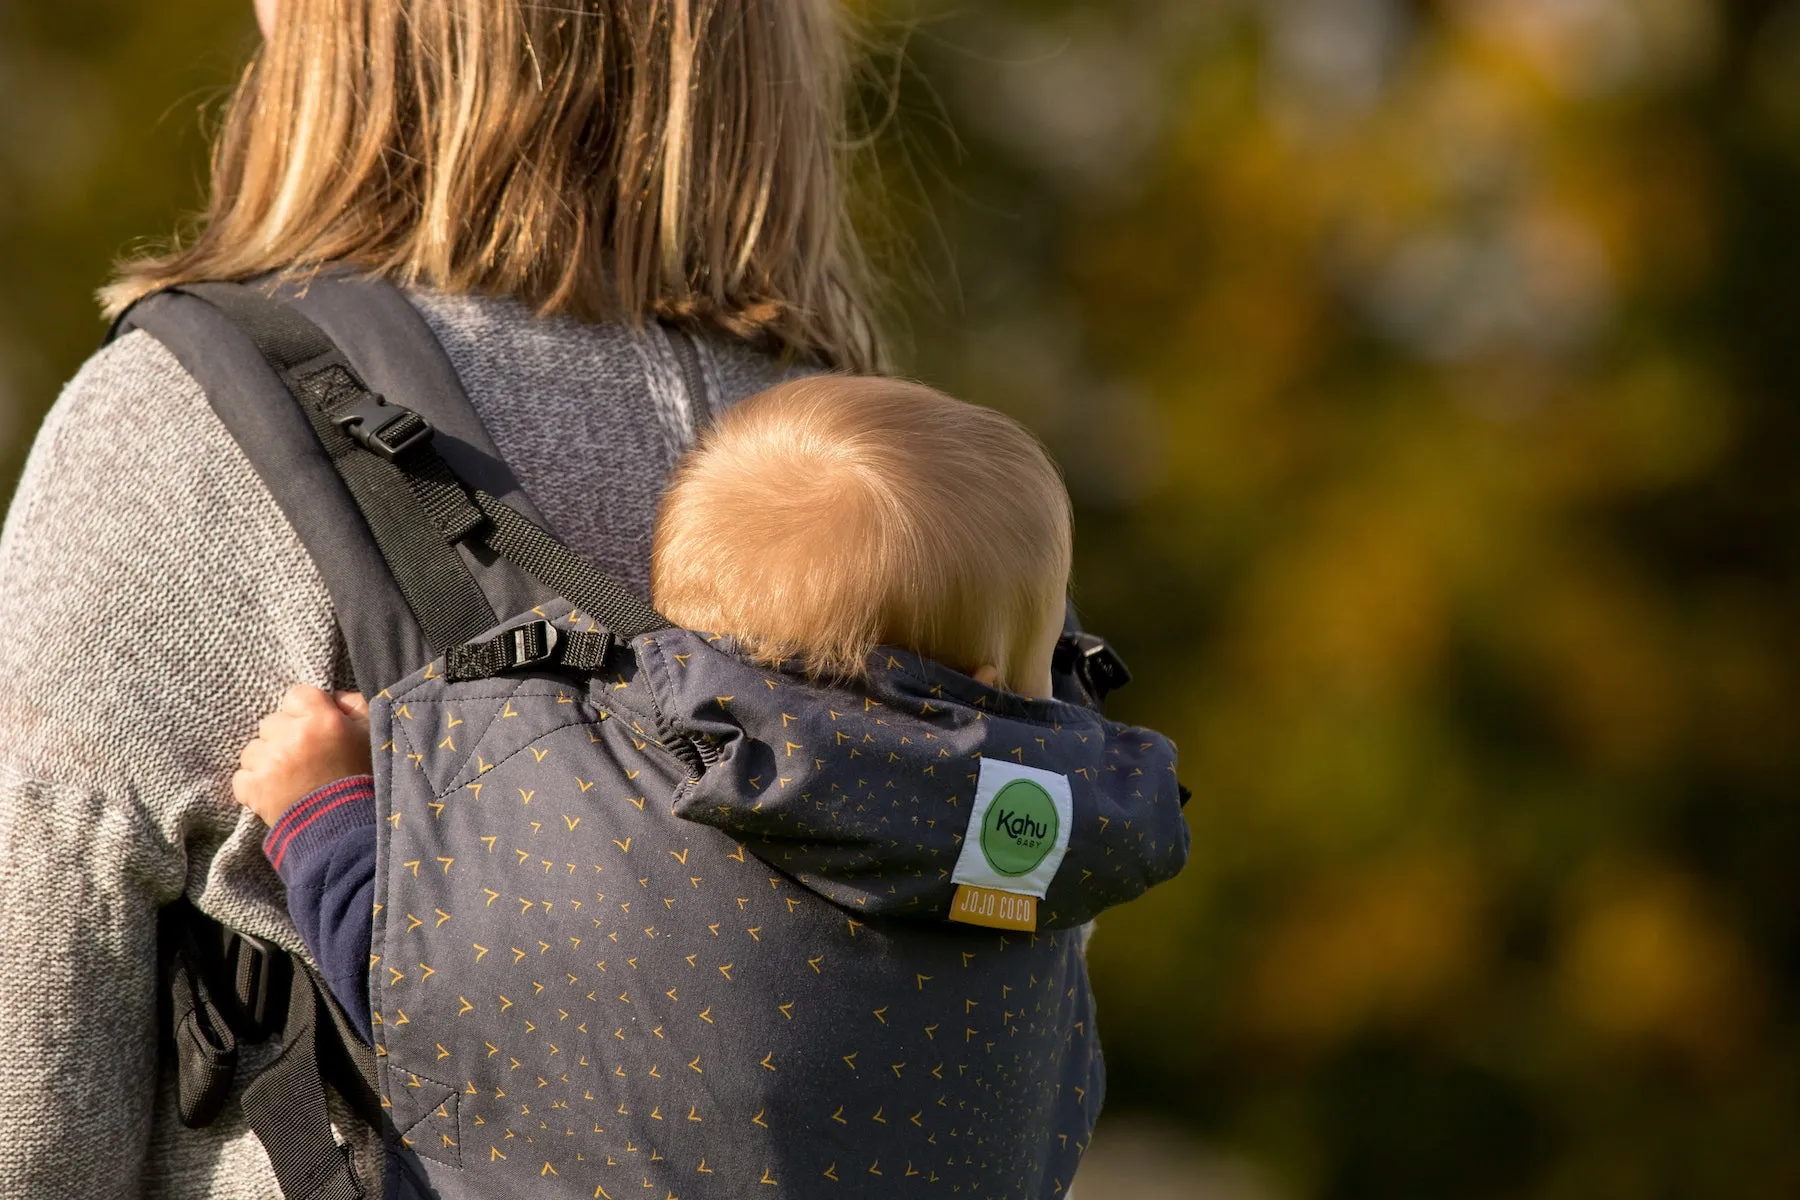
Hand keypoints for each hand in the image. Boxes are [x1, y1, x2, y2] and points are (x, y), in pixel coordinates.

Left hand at [233, 686, 371, 826]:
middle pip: (271, 722)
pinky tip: (276, 792)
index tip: (314, 729)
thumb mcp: (372, 734)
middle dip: (285, 736)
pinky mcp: (253, 787)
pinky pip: (242, 777)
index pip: (295, 695)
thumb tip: (333, 698)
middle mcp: (292, 735)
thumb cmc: (363, 779)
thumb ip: (355, 705)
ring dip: (267, 761)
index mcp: (322, 719)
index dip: (305, 711)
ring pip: (253, 749)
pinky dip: (255, 785)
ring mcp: (270, 762)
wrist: (347, 830)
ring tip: (290, 778)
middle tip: (304, 758)